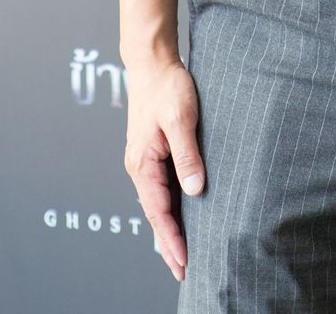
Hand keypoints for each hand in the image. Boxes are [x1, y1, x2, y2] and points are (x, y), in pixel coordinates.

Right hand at [123, 56, 205, 284]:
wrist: (152, 62)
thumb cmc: (167, 86)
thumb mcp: (181, 118)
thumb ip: (187, 155)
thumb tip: (195, 191)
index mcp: (142, 164)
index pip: (158, 211)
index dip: (172, 239)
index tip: (185, 262)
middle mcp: (140, 167)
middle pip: (155, 214)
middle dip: (168, 244)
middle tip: (184, 273)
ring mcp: (145, 162)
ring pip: (157, 204)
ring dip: (169, 229)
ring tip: (182, 256)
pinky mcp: (153, 154)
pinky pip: (161, 189)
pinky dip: (169, 210)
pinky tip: (179, 219)